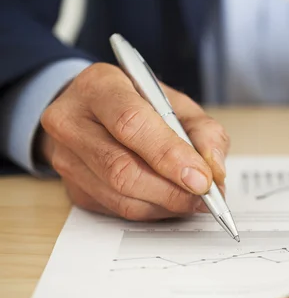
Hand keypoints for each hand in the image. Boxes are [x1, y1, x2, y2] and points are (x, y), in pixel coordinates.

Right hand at [38, 63, 228, 219]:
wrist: (96, 111)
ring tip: (193, 199)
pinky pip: (117, 210)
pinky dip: (153, 210)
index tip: (202, 179)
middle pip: (121, 168)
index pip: (131, 124)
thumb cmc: (139, 104)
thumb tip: (214, 171)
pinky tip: (170, 201)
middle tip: (204, 197)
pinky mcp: (73, 188)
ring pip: (120, 196)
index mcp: (99, 86)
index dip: (170, 156)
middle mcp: (72, 121)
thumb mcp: (177, 104)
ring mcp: (66, 158)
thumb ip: (204, 132)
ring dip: (166, 204)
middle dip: (172, 190)